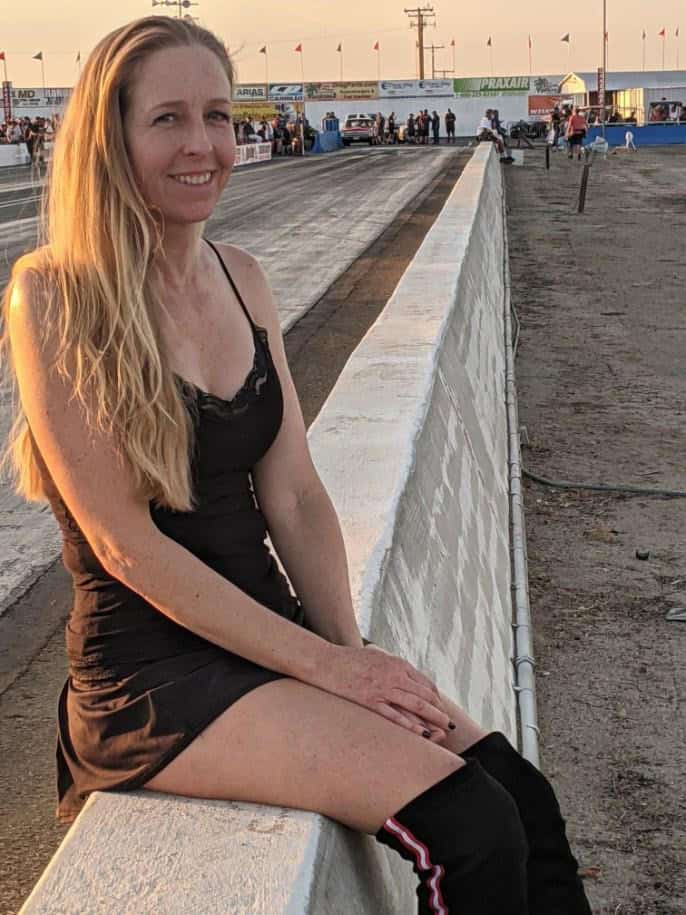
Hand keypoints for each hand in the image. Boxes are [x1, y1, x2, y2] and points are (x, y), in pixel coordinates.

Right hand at [317, 643, 452, 741]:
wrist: (326, 661)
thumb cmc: (350, 660)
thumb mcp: (378, 657)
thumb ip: (393, 667)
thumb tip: (406, 677)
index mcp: (397, 664)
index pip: (425, 683)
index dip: (436, 698)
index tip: (441, 708)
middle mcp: (393, 675)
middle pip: (424, 695)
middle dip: (439, 710)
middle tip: (449, 724)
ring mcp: (382, 688)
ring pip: (414, 705)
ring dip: (432, 718)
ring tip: (443, 730)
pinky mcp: (369, 700)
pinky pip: (394, 715)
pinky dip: (410, 725)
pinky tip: (421, 733)